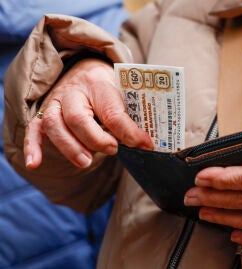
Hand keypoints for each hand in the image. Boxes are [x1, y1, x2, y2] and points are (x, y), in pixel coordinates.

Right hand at [25, 58, 152, 168]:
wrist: (85, 68)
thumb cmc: (108, 85)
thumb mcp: (123, 91)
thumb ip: (130, 114)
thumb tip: (145, 144)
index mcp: (98, 83)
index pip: (112, 111)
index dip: (128, 132)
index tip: (145, 145)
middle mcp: (73, 91)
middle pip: (77, 117)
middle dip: (95, 139)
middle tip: (113, 149)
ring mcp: (55, 101)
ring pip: (54, 124)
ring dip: (70, 147)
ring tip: (86, 162)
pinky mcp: (44, 112)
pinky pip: (33, 129)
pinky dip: (32, 147)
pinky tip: (34, 164)